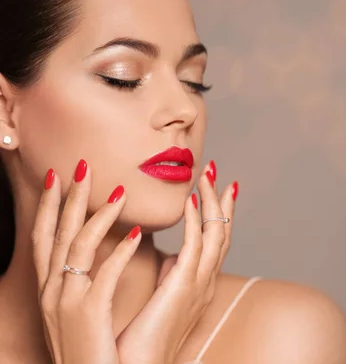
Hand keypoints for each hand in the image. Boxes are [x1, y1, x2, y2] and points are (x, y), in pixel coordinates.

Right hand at [32, 160, 140, 363]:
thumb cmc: (92, 346)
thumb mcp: (82, 307)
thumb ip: (88, 277)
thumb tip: (105, 248)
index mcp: (50, 287)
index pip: (44, 237)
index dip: (47, 205)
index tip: (56, 176)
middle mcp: (51, 290)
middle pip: (57, 233)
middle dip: (68, 197)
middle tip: (82, 165)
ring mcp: (65, 301)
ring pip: (78, 246)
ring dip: (99, 215)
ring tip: (120, 192)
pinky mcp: (87, 313)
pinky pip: (104, 274)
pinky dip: (119, 251)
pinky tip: (136, 233)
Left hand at [116, 161, 235, 363]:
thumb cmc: (144, 336)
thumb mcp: (162, 296)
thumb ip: (169, 274)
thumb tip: (167, 254)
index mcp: (199, 282)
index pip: (214, 240)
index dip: (215, 213)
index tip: (213, 188)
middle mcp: (206, 280)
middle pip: (222, 232)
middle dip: (219, 200)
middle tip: (214, 172)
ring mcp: (199, 283)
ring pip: (215, 233)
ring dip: (211, 202)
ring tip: (206, 175)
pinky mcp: (185, 285)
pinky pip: (196, 245)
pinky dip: (196, 220)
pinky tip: (191, 200)